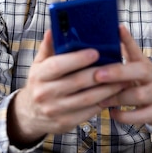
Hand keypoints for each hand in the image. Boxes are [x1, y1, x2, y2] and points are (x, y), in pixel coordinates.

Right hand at [7, 30, 125, 146]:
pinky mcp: (65, 123)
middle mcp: (45, 93)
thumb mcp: (39, 64)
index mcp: (38, 75)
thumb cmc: (39, 83)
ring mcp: (55, 110)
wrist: (30, 113)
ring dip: (107, 89)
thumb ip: (48, 47)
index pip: (58, 65)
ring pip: (87, 98)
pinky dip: (102, 102)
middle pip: (77, 82)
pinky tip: (112, 95)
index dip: (78, 59)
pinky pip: (88, 112)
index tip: (95, 52)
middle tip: (117, 65)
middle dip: (99, 73)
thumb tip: (54, 29)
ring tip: (121, 80)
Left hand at [94, 26, 151, 130]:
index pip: (136, 48)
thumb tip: (95, 44)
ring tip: (100, 98)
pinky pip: (140, 116)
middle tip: (98, 75)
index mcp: (143, 63)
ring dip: (116, 97)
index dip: (127, 38)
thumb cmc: (140, 83)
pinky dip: (124, 116)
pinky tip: (112, 113)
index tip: (118, 27)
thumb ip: (119, 58)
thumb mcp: (133, 69)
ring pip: (137, 95)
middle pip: (139, 71)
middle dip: (117, 72)